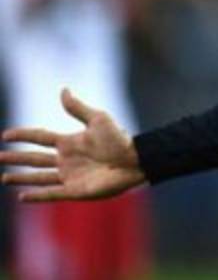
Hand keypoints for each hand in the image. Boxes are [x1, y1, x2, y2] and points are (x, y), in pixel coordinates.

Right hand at [0, 89, 145, 201]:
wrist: (135, 160)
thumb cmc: (119, 139)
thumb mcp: (98, 119)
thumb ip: (77, 108)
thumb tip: (63, 89)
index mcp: (70, 142)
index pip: (40, 137)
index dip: (23, 136)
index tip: (5, 135)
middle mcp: (67, 159)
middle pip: (35, 159)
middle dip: (16, 158)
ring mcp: (70, 175)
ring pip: (39, 177)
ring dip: (22, 177)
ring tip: (4, 177)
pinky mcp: (75, 190)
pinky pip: (52, 194)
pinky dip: (37, 195)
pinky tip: (21, 196)